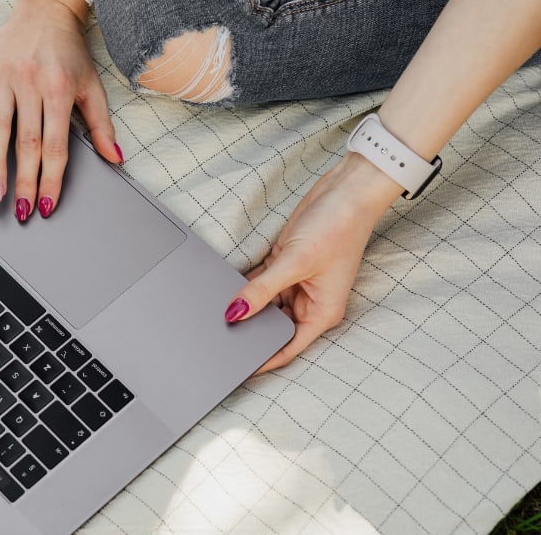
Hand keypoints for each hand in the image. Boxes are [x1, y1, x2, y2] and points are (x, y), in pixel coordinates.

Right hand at [0, 0, 121, 220]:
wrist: (46, 8)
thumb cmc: (68, 49)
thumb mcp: (93, 84)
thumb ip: (102, 124)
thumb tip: (115, 158)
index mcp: (59, 90)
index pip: (55, 145)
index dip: (50, 178)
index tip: (46, 203)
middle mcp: (30, 84)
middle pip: (26, 143)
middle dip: (24, 181)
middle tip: (22, 211)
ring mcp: (4, 78)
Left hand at [226, 154, 401, 372]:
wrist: (344, 192)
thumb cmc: (338, 228)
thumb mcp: (295, 263)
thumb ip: (262, 290)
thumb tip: (235, 313)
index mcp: (321, 313)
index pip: (288, 347)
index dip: (264, 360)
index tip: (238, 369)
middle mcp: (309, 302)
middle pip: (273, 327)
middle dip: (251, 330)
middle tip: (219, 338)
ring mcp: (296, 284)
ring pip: (264, 305)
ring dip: (246, 305)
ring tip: (218, 313)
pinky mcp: (285, 266)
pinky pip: (260, 283)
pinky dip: (245, 286)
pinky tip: (226, 289)